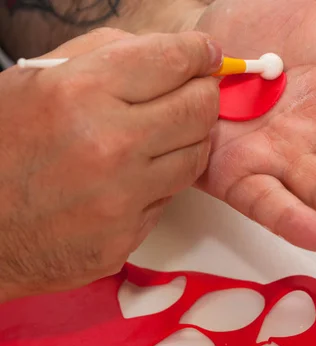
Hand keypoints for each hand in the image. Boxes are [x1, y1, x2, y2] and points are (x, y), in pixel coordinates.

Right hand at [0, 28, 221, 301]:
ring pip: (195, 155)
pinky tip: (133, 175)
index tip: (206, 54)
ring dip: (188, 139)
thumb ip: (101, 54)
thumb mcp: (34, 80)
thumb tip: (162, 50)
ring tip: (160, 134)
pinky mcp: (127, 236)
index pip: (171, 60)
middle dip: (203, 95)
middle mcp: (109, 144)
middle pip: (198, 109)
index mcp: (80, 92)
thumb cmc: (1, 148)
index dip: (198, 52)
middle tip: (195, 93)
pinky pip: (169, 196)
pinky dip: (161, 180)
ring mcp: (122, 197)